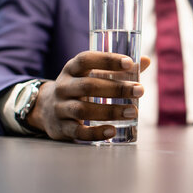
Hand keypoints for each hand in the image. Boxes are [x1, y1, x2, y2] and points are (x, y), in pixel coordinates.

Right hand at [26, 51, 150, 140]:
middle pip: (88, 86)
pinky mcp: (60, 128)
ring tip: (133, 111)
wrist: (45, 108)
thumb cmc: (78, 87)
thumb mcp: (91, 74)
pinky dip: (96, 133)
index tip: (129, 63)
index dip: (107, 60)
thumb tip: (146, 60)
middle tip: (140, 90)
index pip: (86, 60)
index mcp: (72, 69)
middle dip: (117, 89)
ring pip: (83, 110)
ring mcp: (60, 108)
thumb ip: (117, 69)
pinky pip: (78, 132)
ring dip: (110, 111)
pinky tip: (113, 131)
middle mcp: (63, 86)